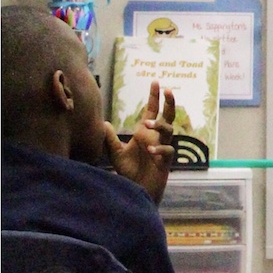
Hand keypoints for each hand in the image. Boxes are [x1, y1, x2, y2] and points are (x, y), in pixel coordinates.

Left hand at [104, 81, 175, 204]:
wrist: (136, 190)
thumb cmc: (129, 171)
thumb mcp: (116, 153)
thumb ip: (110, 138)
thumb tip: (103, 123)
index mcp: (145, 133)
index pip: (152, 111)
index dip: (154, 97)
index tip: (155, 82)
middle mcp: (156, 138)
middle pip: (167, 117)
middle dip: (169, 103)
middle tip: (168, 90)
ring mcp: (162, 149)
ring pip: (169, 131)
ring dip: (160, 125)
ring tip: (148, 124)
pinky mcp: (166, 162)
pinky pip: (168, 151)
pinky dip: (159, 150)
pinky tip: (150, 151)